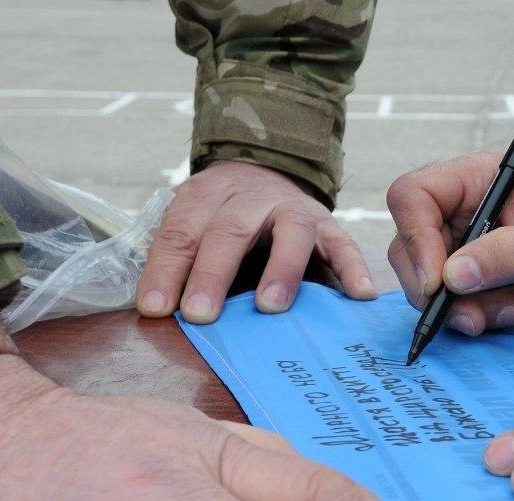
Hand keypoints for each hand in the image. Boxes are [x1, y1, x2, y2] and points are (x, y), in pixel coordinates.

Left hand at [138, 160, 376, 323]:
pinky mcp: (329, 225)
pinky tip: (358, 295)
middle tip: (199, 314)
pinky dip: (353, 268)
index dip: (167, 270)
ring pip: (290, 233)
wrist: (268, 172)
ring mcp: (294, 210)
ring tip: (270, 307)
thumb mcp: (193, 223)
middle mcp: (251, 197)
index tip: (156, 308)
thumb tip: (155, 309)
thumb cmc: (223, 216)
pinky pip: (344, 245)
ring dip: (281, 269)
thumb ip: (179, 258)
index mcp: (207, 196)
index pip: (181, 232)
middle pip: (230, 231)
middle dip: (212, 274)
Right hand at [386, 152, 513, 335]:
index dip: (415, 239)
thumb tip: (451, 278)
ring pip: (426, 287)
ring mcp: (462, 252)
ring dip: (462, 310)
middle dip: (436, 290)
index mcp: (472, 181)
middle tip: (472, 313)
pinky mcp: (474, 286)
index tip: (438, 282)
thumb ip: (506, 254)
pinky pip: (451, 309)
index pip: (412, 197)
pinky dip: (477, 320)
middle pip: (408, 249)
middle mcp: (457, 215)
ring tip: (513, 310)